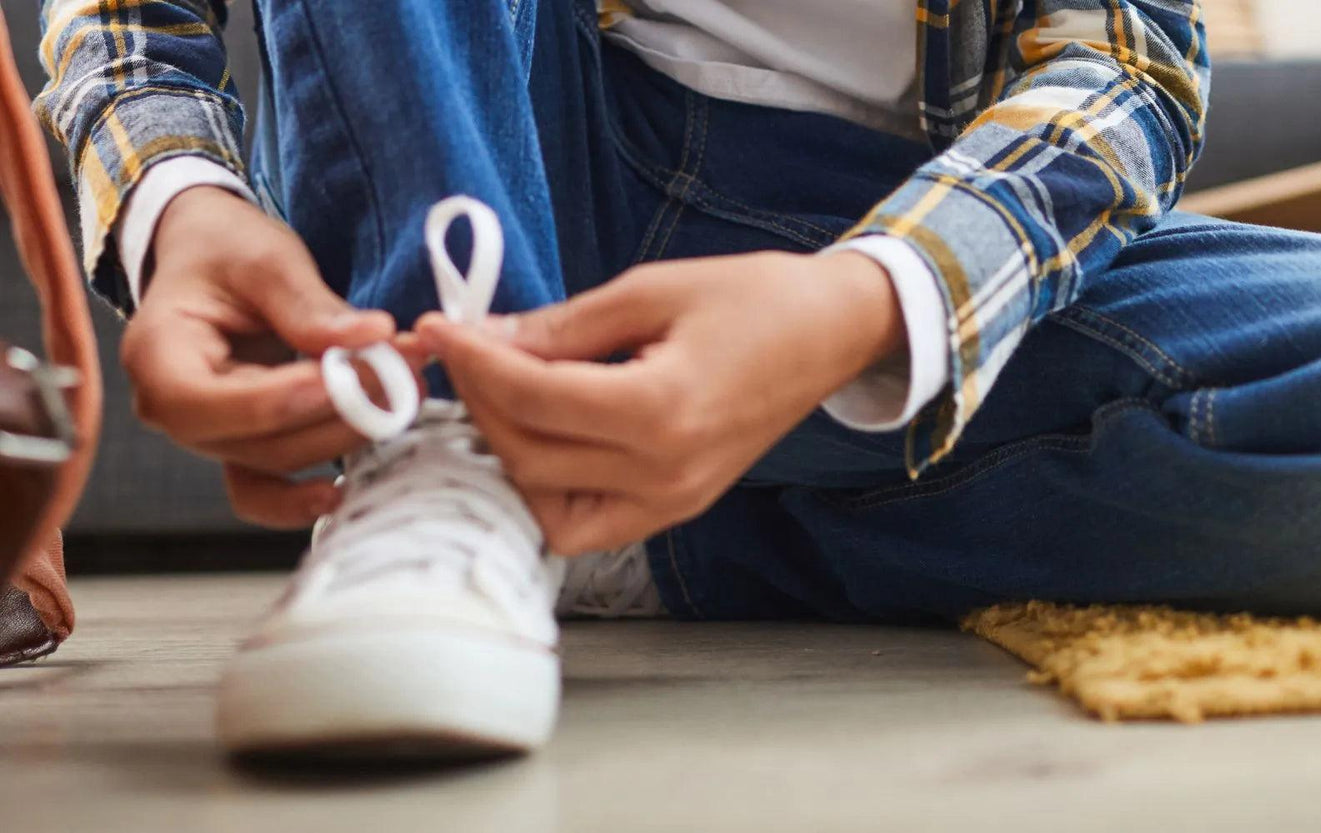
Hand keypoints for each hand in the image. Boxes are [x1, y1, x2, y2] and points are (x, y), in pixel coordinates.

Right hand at [121, 186, 415, 528]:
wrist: (213, 259)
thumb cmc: (227, 252)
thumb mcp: (265, 260)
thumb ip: (310, 305)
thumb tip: (372, 336)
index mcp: (157, 356)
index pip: (210, 401)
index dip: (283, 397)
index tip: (348, 373)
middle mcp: (171, 411)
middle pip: (256, 441)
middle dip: (337, 413)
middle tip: (405, 375)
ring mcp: (209, 436)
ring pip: (278, 463)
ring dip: (347, 435)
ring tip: (408, 392)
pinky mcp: (242, 447)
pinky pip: (266, 492)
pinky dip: (305, 496)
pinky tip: (348, 485)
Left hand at [418, 250, 902, 554]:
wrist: (828, 334)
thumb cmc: (753, 299)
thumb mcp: (650, 291)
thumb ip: (562, 327)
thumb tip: (485, 338)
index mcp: (662, 411)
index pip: (533, 398)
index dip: (473, 360)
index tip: (440, 327)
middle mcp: (665, 474)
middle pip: (529, 455)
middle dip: (481, 400)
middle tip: (466, 350)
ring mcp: (672, 502)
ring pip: (546, 502)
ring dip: (508, 448)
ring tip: (501, 392)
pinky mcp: (676, 510)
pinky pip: (586, 522)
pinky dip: (548, 487)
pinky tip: (542, 435)